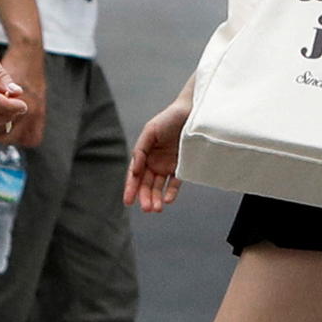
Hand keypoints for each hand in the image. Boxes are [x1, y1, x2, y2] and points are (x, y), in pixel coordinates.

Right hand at [127, 92, 190, 213]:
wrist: (192, 112)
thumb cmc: (169, 119)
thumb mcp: (150, 131)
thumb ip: (141, 150)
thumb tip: (135, 171)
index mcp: (144, 154)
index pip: (135, 175)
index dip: (130, 188)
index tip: (128, 201)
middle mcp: (155, 162)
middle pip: (146, 184)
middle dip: (145, 197)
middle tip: (146, 208)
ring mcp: (168, 165)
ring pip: (159, 186)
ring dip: (156, 198)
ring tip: (156, 208)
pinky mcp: (182, 167)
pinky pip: (175, 183)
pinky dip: (171, 192)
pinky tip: (168, 200)